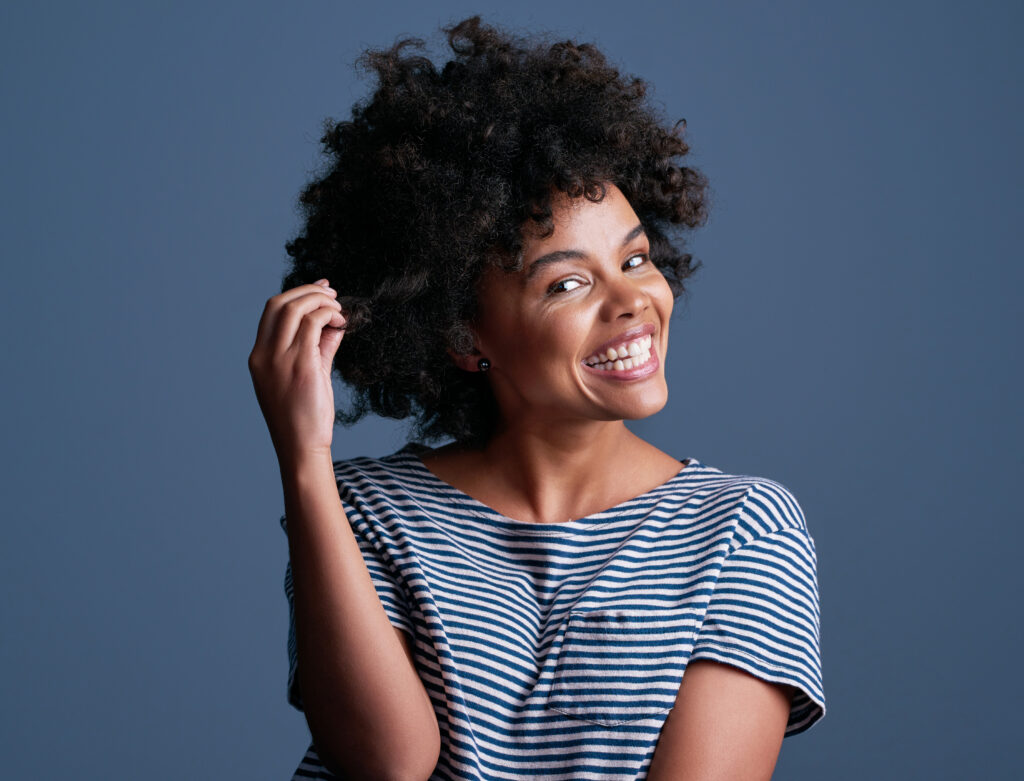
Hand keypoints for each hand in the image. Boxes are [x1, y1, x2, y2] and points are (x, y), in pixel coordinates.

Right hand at [248, 279, 346, 461]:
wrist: (301, 447)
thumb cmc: (304, 417)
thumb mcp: (308, 375)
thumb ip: (319, 347)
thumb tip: (333, 323)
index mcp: (259, 357)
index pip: (271, 311)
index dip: (296, 294)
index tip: (320, 290)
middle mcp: (264, 355)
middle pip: (280, 303)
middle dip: (308, 291)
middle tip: (332, 294)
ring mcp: (280, 359)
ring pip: (296, 309)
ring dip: (321, 301)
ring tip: (339, 309)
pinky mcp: (301, 365)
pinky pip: (313, 324)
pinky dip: (328, 315)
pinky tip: (341, 322)